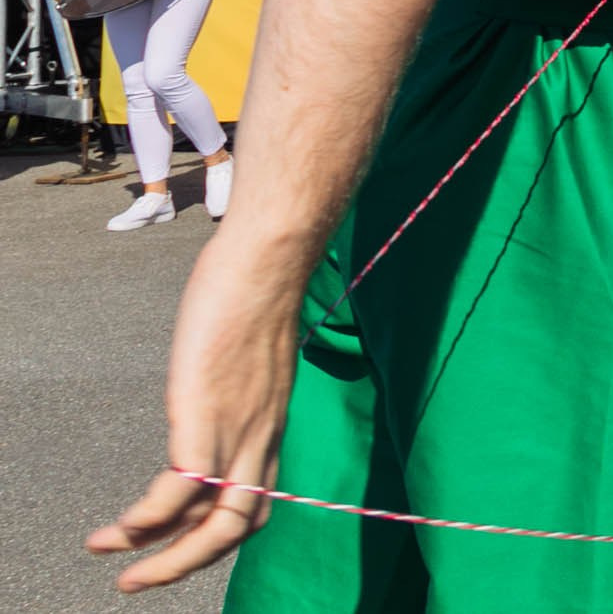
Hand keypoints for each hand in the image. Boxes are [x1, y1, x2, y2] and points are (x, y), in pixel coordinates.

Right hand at [86, 228, 306, 588]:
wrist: (268, 259)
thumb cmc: (255, 296)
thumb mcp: (250, 357)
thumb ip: (237, 386)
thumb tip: (215, 389)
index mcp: (270, 429)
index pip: (254, 504)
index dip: (216, 537)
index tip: (174, 546)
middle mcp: (261, 438)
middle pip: (237, 529)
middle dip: (185, 564)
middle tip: (136, 582)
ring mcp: (237, 427)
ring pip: (215, 522)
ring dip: (162, 555)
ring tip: (113, 564)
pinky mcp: (206, 411)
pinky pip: (182, 488)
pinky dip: (151, 518)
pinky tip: (123, 527)